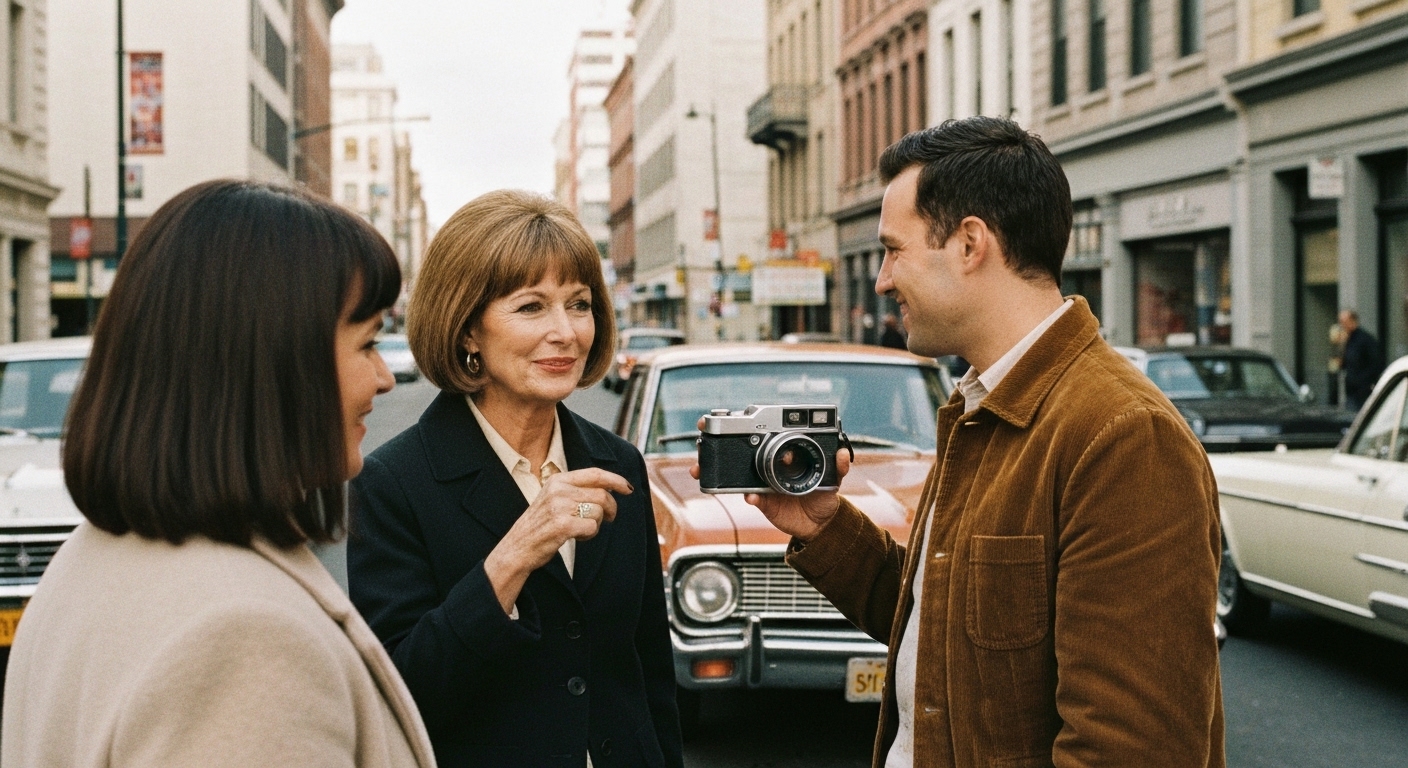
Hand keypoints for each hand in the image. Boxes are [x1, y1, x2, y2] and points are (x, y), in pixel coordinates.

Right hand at [484, 468, 631, 613]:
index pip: (595, 474)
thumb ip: (576, 490)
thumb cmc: (540, 525)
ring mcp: (559, 507)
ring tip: (581, 529)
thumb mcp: (553, 498)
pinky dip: (589, 535)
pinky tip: (576, 537)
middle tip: (609, 519)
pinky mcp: (562, 525)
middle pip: (602, 495)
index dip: (615, 479)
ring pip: (598, 512)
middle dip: (610, 509)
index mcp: (558, 480)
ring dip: (596, 524)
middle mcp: (558, 490)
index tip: (628, 488)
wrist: (517, 547)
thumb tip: (609, 489)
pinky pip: (592, 528)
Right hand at [688, 417, 850, 541]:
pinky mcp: (763, 502)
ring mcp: (761, 483)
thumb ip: (838, 465)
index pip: (760, 434)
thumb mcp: (833, 478)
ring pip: (734, 473)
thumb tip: (843, 453)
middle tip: (702, 438)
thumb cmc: (822, 493)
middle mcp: (767, 465)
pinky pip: (751, 497)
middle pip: (737, 450)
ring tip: (701, 468)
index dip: (741, 424)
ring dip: (715, 468)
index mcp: (782, 453)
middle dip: (715, 442)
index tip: (729, 416)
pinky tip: (750, 496)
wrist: (820, 523)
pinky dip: (750, 496)